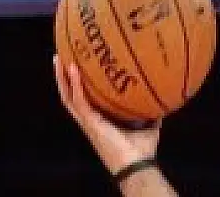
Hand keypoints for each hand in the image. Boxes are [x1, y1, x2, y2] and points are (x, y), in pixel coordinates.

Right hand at [53, 55, 162, 173]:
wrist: (137, 164)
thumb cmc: (142, 150)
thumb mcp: (149, 124)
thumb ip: (151, 110)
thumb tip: (161, 96)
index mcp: (98, 119)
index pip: (83, 99)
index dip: (77, 84)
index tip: (76, 65)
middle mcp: (89, 119)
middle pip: (69, 94)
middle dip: (63, 76)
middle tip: (60, 55)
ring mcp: (87, 121)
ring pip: (67, 96)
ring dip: (62, 77)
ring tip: (59, 58)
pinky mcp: (90, 122)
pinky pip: (79, 100)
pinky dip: (75, 84)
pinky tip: (73, 69)